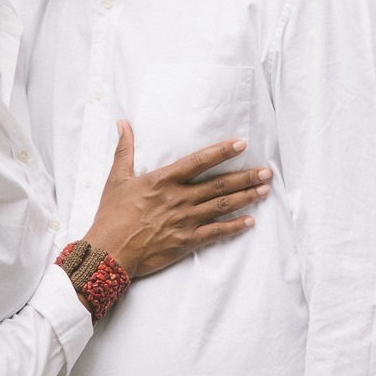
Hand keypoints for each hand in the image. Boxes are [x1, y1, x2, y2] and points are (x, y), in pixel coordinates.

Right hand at [82, 121, 270, 277]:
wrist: (108, 253)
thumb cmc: (111, 215)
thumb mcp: (116, 178)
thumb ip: (124, 149)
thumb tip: (122, 122)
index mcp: (163, 180)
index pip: (199, 161)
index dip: (222, 152)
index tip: (241, 145)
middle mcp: (179, 198)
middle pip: (219, 184)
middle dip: (245, 177)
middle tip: (267, 171)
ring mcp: (184, 221)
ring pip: (222, 206)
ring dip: (246, 198)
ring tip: (264, 190)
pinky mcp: (186, 242)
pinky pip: (216, 233)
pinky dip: (234, 227)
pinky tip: (250, 221)